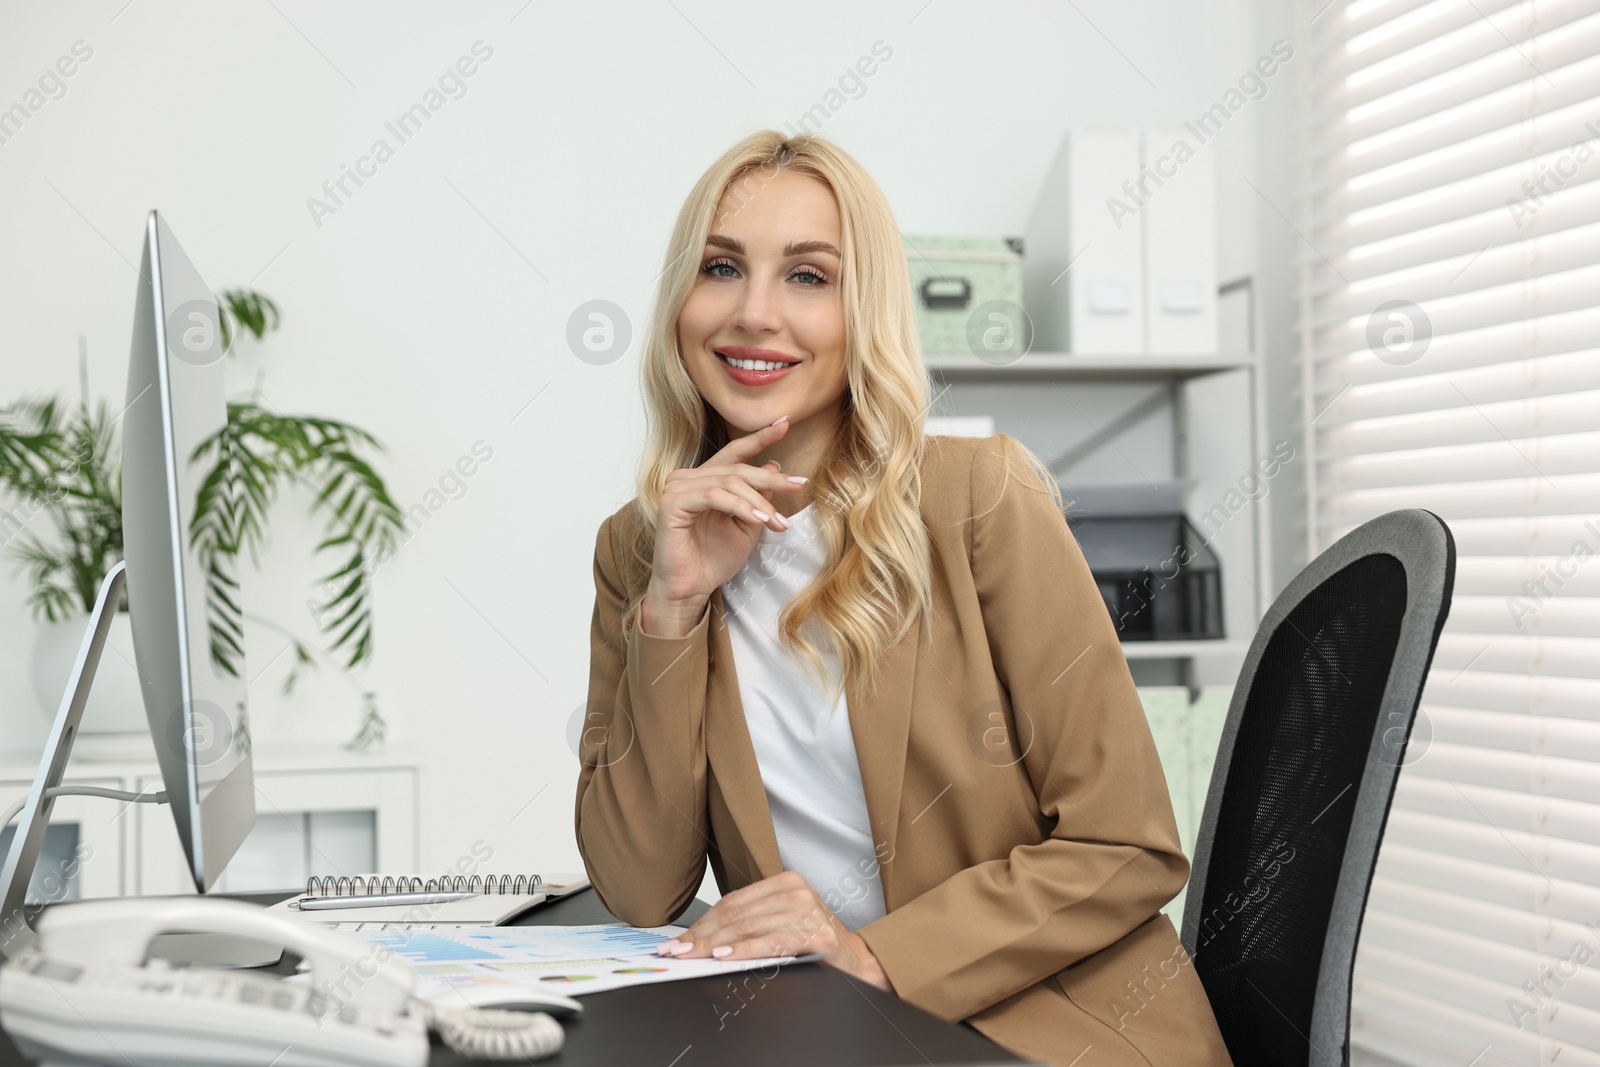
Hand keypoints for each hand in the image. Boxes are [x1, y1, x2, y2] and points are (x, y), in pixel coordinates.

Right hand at [641, 416, 809, 635]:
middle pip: (737, 468)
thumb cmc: (713, 560)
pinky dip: (740, 506)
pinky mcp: (671, 503)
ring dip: (759, 501)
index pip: (734, 453)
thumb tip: (775, 464)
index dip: (760, 438)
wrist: (691, 590)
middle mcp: (688, 478)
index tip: (785, 423)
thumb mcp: (747, 525)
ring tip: (778, 522)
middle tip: (799, 485)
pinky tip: (758, 519)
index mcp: (704, 480)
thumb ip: (758, 497)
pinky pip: (714, 496)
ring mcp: (676, 488)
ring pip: (728, 482)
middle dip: (771, 478)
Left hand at [653, 871, 893, 992]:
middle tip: (676, 951)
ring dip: (714, 945)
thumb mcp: (781, 924)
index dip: (702, 922)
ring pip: (748, 927)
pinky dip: (744, 951)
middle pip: (736, 915)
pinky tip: (723, 957)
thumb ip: (750, 923)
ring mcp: (808, 911)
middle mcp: (797, 892)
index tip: (678, 940)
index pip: (733, 902)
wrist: (856, 961)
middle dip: (701, 936)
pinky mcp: (817, 935)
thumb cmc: (814, 945)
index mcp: (786, 882)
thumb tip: (701, 939)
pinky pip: (771, 943)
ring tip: (692, 956)